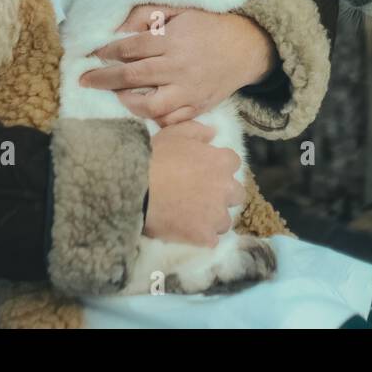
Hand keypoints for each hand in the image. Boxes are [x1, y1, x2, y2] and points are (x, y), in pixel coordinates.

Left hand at [80, 4, 276, 125]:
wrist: (246, 47)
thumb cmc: (208, 25)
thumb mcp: (178, 10)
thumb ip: (147, 15)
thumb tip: (117, 30)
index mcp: (174, 40)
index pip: (131, 48)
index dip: (108, 51)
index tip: (94, 54)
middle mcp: (180, 67)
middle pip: (133, 77)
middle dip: (103, 79)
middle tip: (84, 81)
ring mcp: (190, 90)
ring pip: (150, 106)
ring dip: (126, 102)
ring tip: (117, 96)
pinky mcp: (198, 107)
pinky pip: (171, 121)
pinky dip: (154, 119)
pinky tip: (143, 110)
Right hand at [144, 120, 245, 244]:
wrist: (135, 187)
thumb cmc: (155, 157)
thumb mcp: (175, 133)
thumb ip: (198, 131)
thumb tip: (214, 133)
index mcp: (222, 161)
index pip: (233, 164)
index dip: (219, 168)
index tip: (205, 171)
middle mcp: (226, 188)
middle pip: (236, 194)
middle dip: (223, 195)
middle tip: (202, 196)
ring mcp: (216, 214)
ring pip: (224, 220)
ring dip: (213, 219)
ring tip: (192, 218)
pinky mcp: (205, 236)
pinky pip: (212, 240)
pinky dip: (202, 238)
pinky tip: (188, 233)